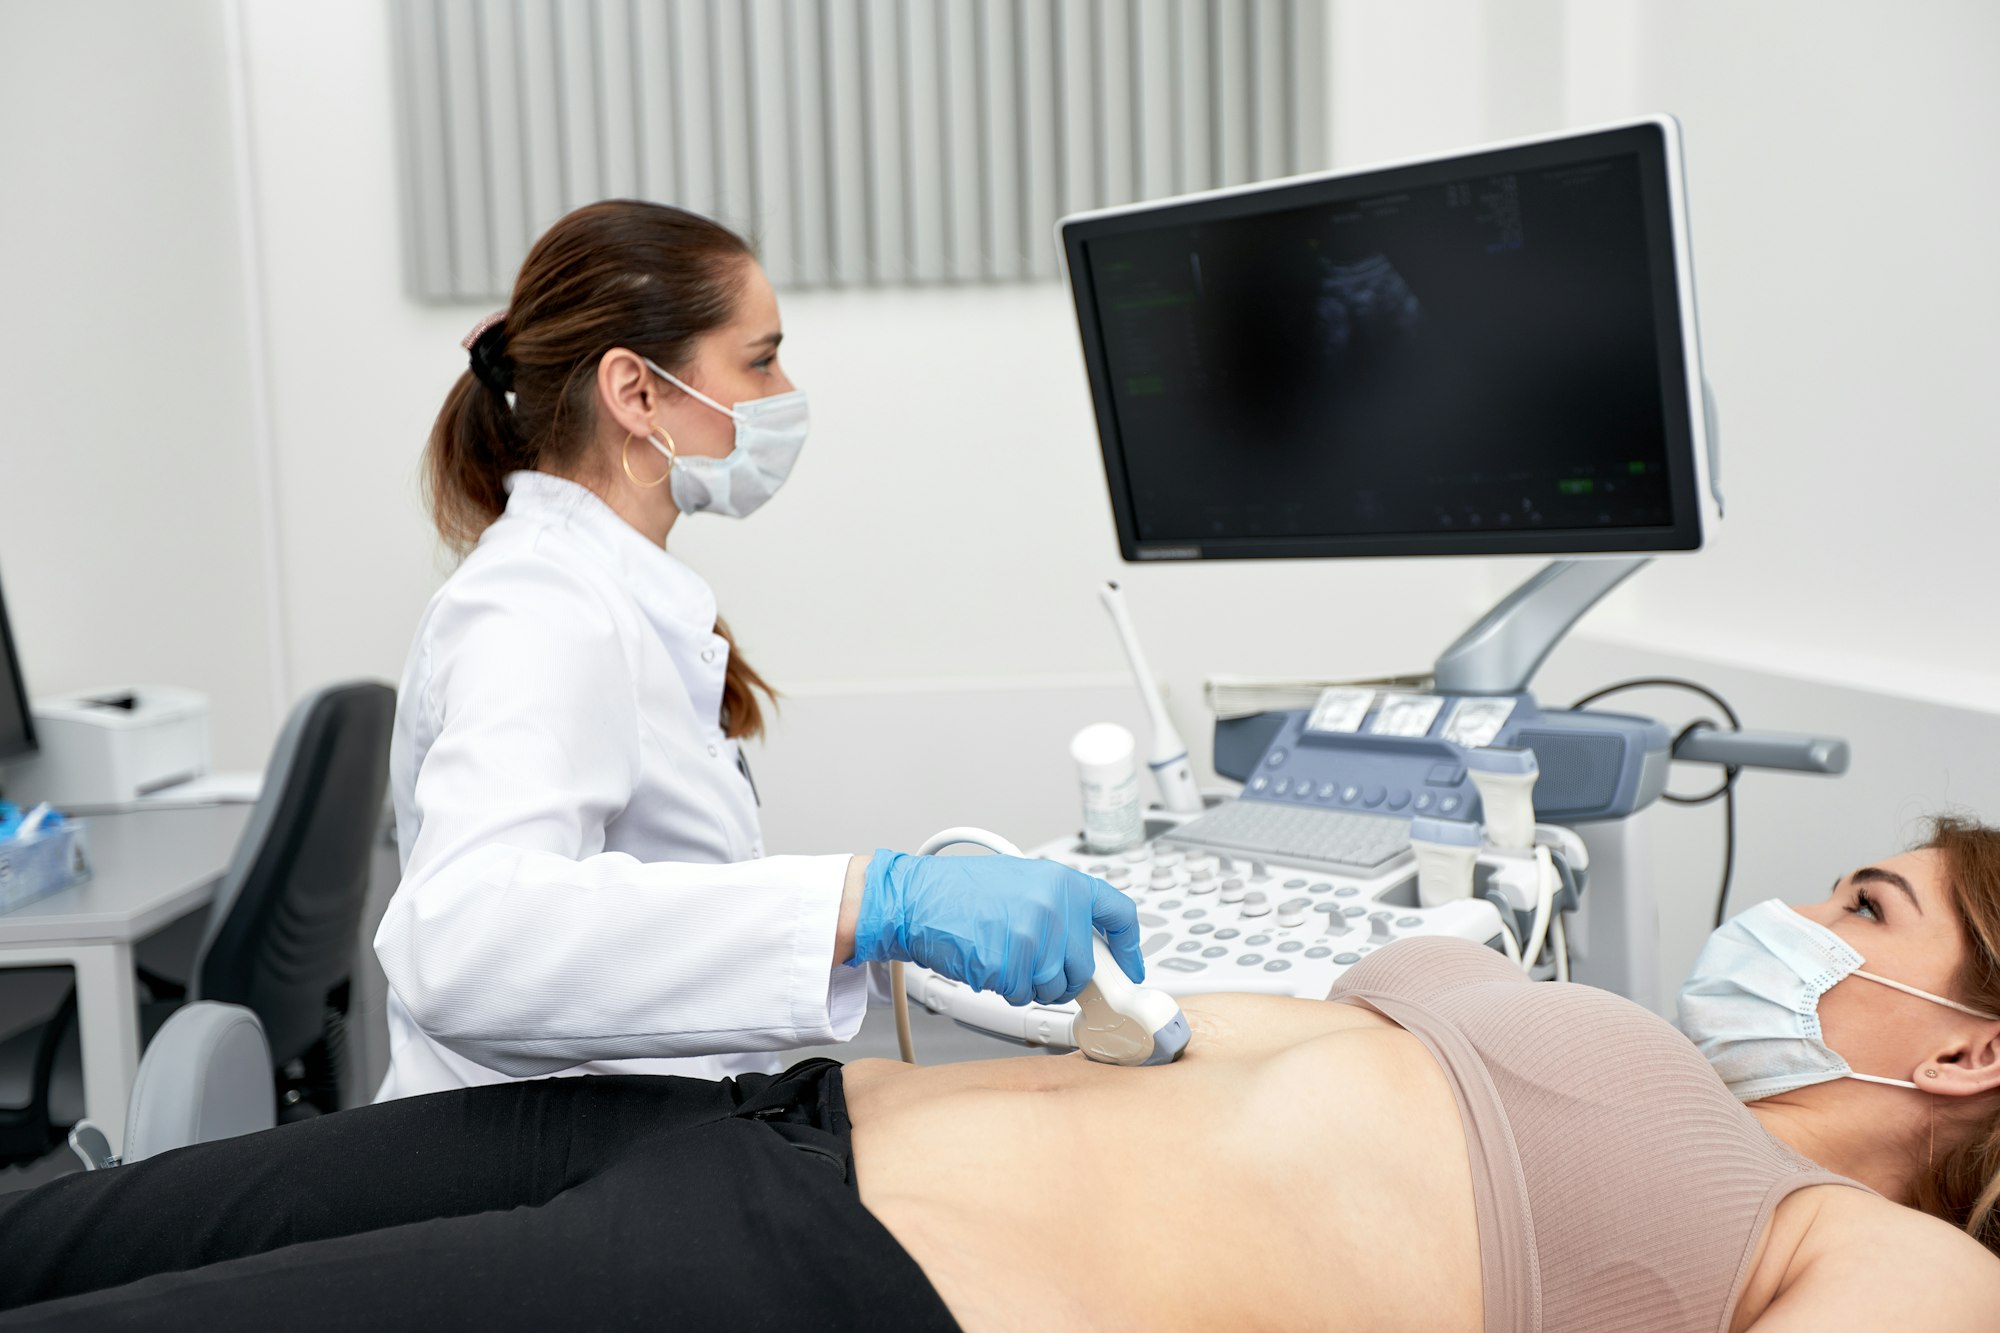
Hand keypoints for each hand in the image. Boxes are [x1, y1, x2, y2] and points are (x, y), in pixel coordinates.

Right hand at [848, 850, 1144, 1004]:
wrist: (916, 898)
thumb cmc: (960, 891)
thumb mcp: (1023, 880)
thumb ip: (1059, 906)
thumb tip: (1084, 941)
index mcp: (1064, 882)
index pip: (1119, 915)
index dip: (1129, 948)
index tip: (1130, 968)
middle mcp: (1057, 907)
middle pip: (1084, 967)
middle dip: (1063, 978)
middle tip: (1036, 967)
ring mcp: (1035, 937)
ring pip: (1053, 987)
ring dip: (1029, 984)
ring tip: (1002, 956)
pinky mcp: (1011, 964)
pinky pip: (1020, 994)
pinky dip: (1003, 989)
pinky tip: (986, 963)